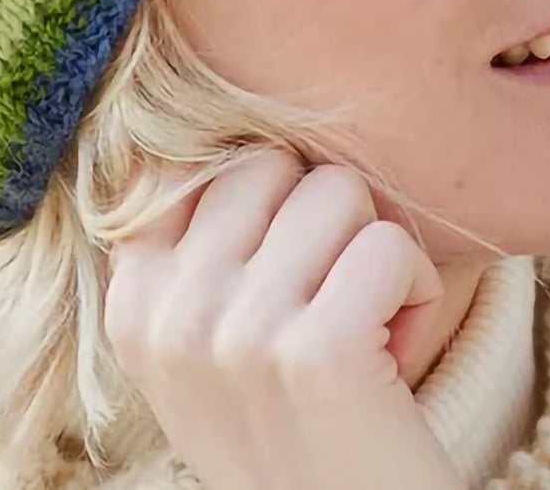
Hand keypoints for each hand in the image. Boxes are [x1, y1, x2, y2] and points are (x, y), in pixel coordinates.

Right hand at [104, 149, 465, 489]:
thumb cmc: (292, 431)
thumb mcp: (203, 346)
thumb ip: (192, 249)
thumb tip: (210, 119)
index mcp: (132, 303)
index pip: (190, 163)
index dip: (260, 201)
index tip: (279, 270)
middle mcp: (170, 315)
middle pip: (268, 163)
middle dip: (322, 218)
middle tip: (330, 299)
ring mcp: (236, 333)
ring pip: (336, 191)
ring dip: (374, 252)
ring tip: (364, 327)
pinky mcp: (316, 353)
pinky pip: (391, 246)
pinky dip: (417, 291)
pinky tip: (397, 354)